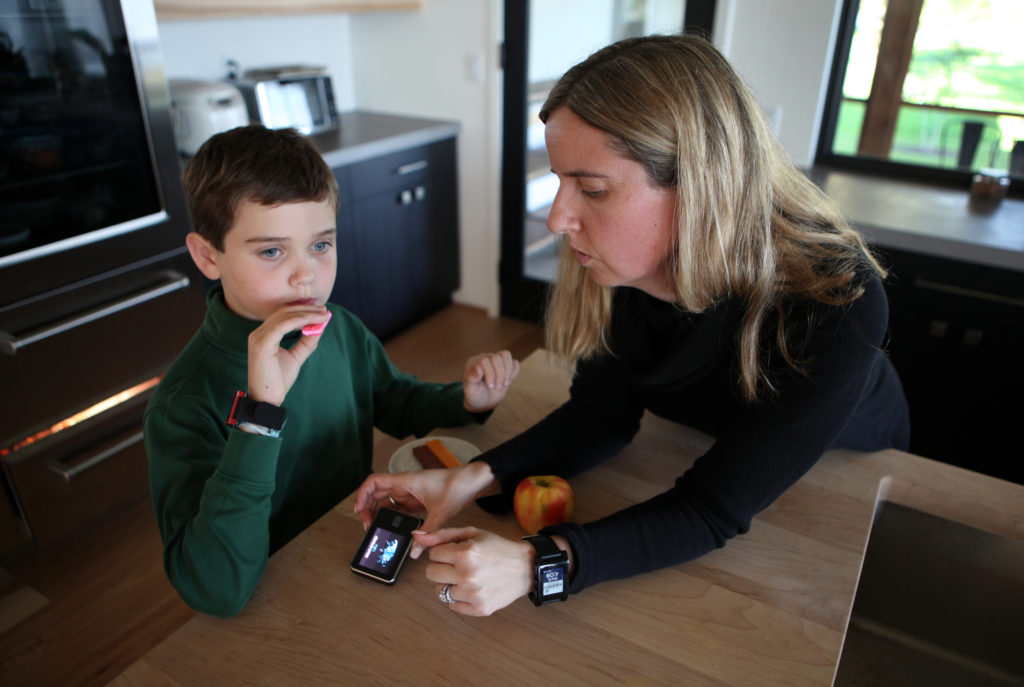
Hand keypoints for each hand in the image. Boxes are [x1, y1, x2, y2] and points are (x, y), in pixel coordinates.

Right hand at [246, 305, 331, 404]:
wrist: (267, 401)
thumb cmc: (278, 381)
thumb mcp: (296, 357)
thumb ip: (306, 342)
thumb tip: (319, 327)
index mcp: (263, 336)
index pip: (282, 315)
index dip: (302, 309)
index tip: (321, 310)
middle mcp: (258, 334)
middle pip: (284, 312)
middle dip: (306, 309)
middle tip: (325, 310)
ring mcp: (258, 338)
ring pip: (284, 317)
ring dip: (307, 314)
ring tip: (323, 315)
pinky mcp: (261, 344)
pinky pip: (283, 325)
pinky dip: (300, 320)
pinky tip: (313, 321)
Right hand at [352, 462, 498, 557]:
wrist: (473, 481)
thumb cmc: (458, 486)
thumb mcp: (441, 512)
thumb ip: (427, 532)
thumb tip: (414, 552)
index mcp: (406, 480)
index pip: (374, 482)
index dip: (361, 495)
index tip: (359, 511)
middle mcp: (405, 485)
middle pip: (376, 494)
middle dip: (368, 509)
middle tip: (368, 528)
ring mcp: (410, 493)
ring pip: (386, 502)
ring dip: (379, 514)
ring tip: (378, 531)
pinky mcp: (417, 500)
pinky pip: (398, 508)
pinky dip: (393, 517)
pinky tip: (394, 530)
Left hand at [417, 527, 533, 616]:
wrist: (525, 567)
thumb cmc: (498, 548)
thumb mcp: (472, 533)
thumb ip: (442, 535)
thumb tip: (416, 536)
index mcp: (466, 553)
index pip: (433, 555)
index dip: (444, 552)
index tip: (456, 552)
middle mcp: (468, 575)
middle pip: (431, 574)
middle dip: (441, 568)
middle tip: (457, 565)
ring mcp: (473, 594)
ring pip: (439, 591)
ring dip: (449, 583)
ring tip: (466, 577)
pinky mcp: (479, 609)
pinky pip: (452, 606)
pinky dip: (458, 598)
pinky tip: (470, 589)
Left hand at [463, 351, 519, 412]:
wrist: (484, 401)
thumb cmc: (476, 396)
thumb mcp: (471, 391)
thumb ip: (472, 379)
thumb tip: (478, 368)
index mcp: (474, 363)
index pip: (485, 361)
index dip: (490, 374)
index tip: (490, 386)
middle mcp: (484, 358)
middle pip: (496, 358)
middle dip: (500, 375)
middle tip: (498, 388)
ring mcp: (495, 361)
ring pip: (506, 355)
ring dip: (508, 371)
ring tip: (505, 384)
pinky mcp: (506, 365)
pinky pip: (514, 362)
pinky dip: (514, 372)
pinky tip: (508, 382)